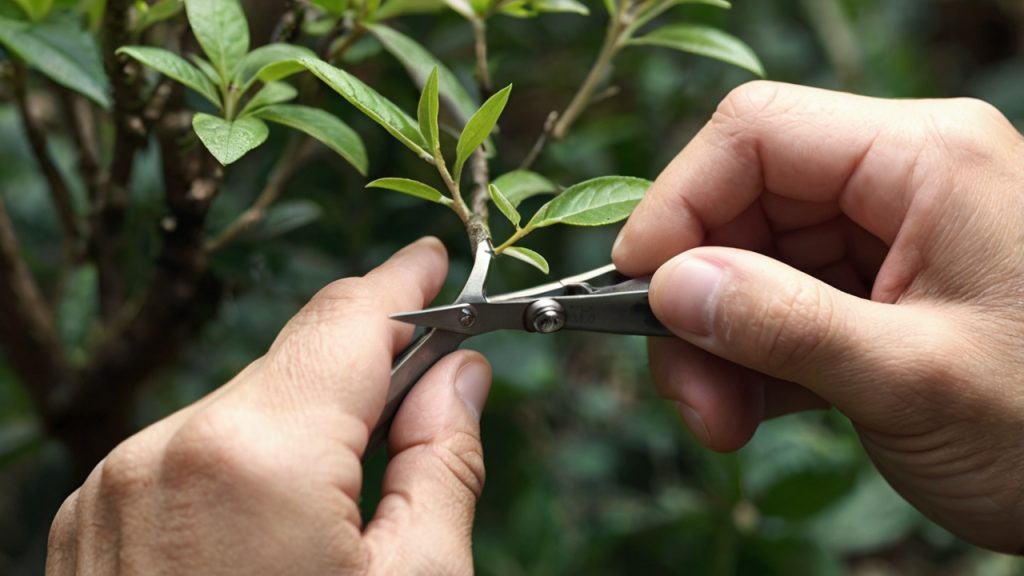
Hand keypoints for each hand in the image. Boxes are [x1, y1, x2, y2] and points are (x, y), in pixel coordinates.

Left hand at [45, 238, 492, 574]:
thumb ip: (443, 462)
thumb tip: (461, 378)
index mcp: (253, 451)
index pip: (349, 318)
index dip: (404, 282)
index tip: (435, 261)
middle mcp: (163, 448)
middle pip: (295, 363)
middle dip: (368, 367)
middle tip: (434, 393)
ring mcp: (112, 487)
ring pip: (243, 409)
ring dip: (309, 422)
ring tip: (358, 495)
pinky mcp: (92, 524)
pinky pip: (192, 457)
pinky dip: (251, 463)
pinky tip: (286, 523)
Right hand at [613, 81, 1023, 552]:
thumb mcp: (915, 380)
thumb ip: (785, 327)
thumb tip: (670, 286)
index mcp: (923, 160)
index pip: (755, 134)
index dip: (678, 205)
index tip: (636, 289)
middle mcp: (900, 183)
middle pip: (743, 203)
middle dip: (696, 298)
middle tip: (687, 390)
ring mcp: (886, 240)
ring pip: (750, 262)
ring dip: (716, 342)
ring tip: (721, 420)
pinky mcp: (876, 293)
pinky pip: (779, 306)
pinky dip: (748, 359)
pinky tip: (750, 411)